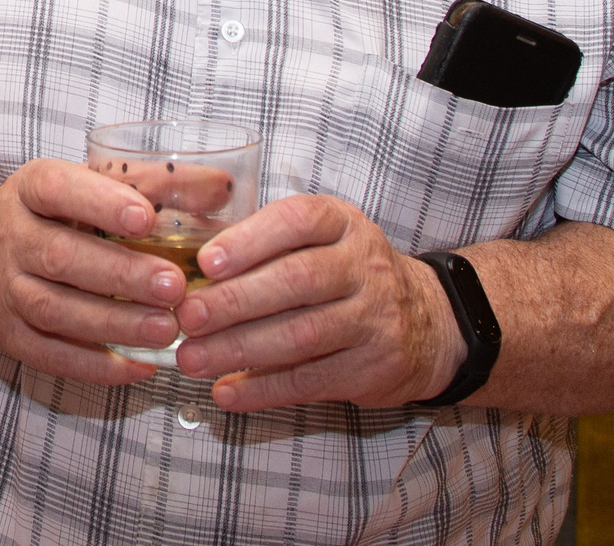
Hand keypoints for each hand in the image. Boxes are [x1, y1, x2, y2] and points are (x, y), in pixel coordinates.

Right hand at [0, 159, 194, 385]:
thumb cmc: (57, 214)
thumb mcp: (90, 184)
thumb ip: (153, 183)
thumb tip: (219, 188)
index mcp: (30, 190)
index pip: (57, 189)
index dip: (100, 202)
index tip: (146, 218)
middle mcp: (11, 238)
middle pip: (59, 257)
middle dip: (120, 275)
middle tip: (175, 287)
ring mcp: (5, 290)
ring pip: (54, 311)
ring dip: (113, 323)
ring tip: (167, 329)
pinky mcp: (9, 334)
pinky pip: (50, 355)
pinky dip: (97, 365)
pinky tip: (141, 366)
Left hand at [172, 194, 465, 410]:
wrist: (427, 322)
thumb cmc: (346, 272)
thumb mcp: (320, 238)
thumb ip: (262, 241)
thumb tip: (186, 255)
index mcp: (342, 223)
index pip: (297, 221)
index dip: (250, 241)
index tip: (206, 262)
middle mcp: (364, 266)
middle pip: (297, 282)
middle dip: (236, 301)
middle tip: (188, 317)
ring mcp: (374, 319)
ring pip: (301, 336)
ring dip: (240, 350)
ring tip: (192, 359)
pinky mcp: (374, 368)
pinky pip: (311, 381)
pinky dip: (263, 390)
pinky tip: (226, 392)